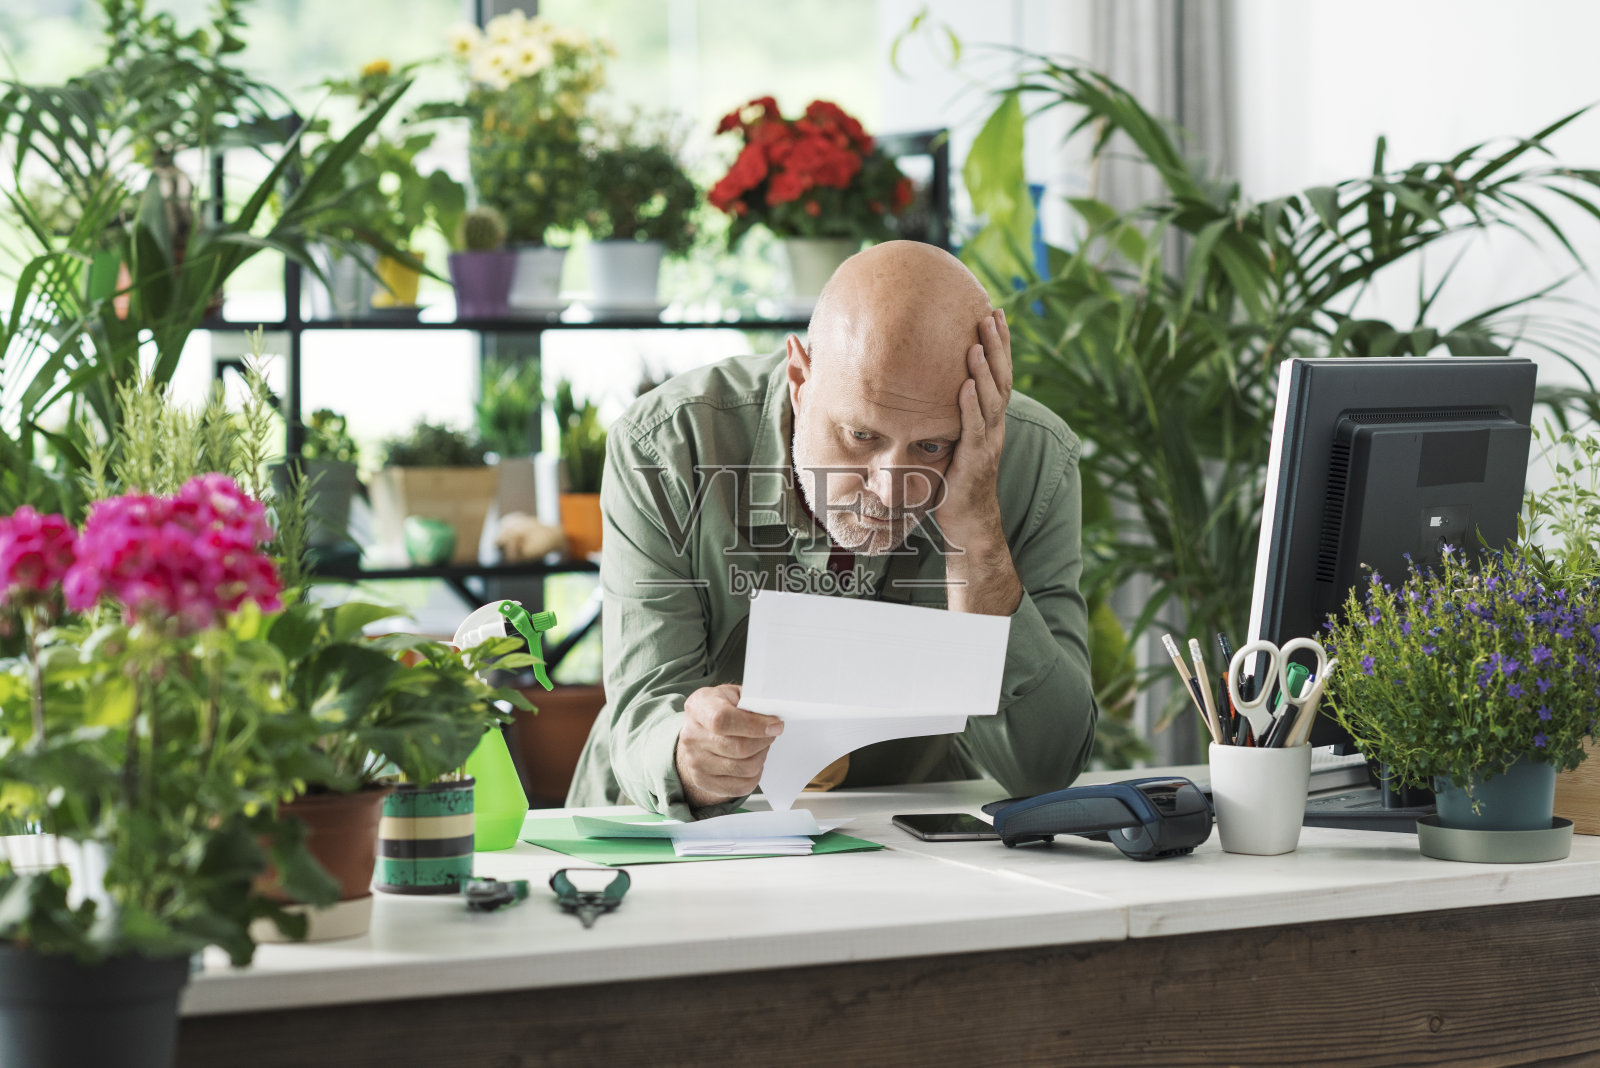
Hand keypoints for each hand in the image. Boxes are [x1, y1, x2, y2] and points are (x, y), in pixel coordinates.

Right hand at [675, 684, 783, 807]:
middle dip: (764, 741)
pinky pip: (742, 786)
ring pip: (745, 768)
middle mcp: (691, 735)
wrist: (699, 733)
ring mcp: (695, 761)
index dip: (754, 725)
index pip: (722, 720)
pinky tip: (751, 761)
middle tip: (771, 734)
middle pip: (738, 748)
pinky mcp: (703, 781)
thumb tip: (773, 716)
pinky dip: (754, 775)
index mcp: (698, 706)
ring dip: (761, 757)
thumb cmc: (721, 709)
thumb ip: (752, 701)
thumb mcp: (733, 695)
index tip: (775, 725)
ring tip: (760, 746)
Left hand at [936, 310, 1022, 615]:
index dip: (999, 345)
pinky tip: (965, 385)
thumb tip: (915, 386)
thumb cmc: (954, 480)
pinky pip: (975, 428)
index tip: (994, 314)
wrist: (967, 521)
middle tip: (992, 315)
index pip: (999, 374)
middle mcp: (995, 426)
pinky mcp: (976, 459)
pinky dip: (971, 406)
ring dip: (986, 370)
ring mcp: (988, 442)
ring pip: (992, 399)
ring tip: (978, 342)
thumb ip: (943, 413)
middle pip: (1002, 378)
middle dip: (999, 346)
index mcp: (989, 418)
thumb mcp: (950, 439)